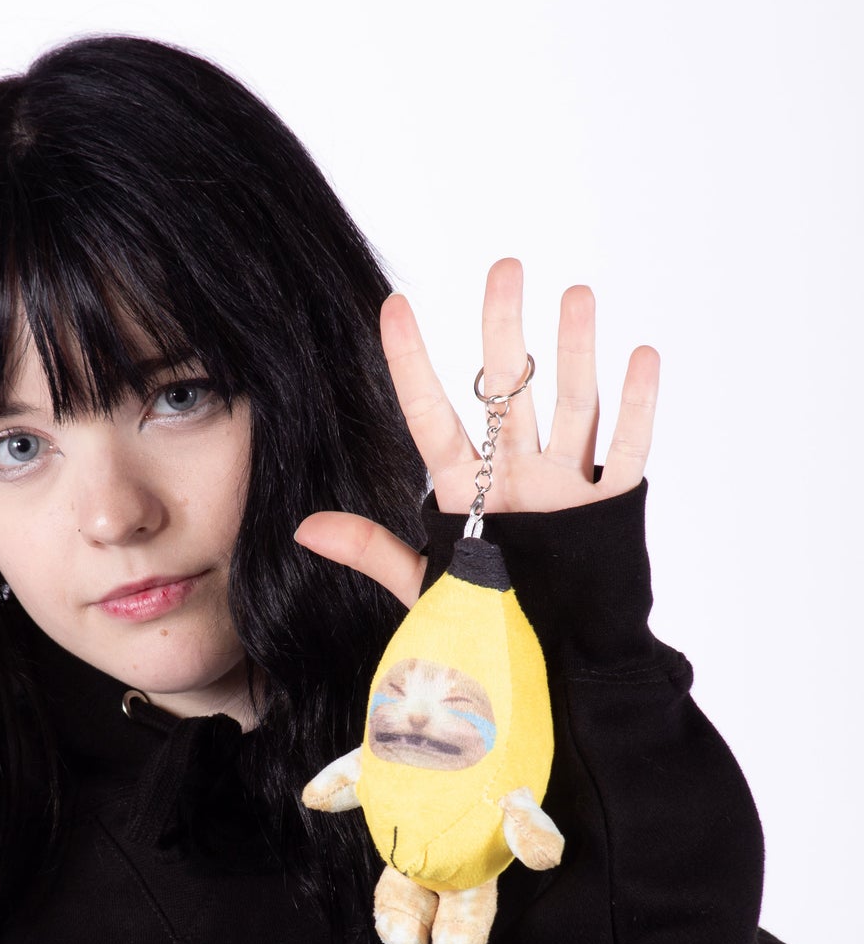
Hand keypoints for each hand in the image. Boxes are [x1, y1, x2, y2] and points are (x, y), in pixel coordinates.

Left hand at [294, 257, 659, 607]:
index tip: (393, 305)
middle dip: (506, 329)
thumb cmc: (487, 630)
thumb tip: (304, 527)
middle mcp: (515, 477)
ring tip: (576, 293)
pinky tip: (639, 355)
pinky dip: (637, 406)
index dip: (411, 362)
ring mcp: (566, 488)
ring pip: (571, 405)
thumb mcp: (425, 586)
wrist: (556, 675)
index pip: (431, 415)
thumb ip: (373, 550)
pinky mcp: (612, 510)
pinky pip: (628, 450)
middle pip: (509, 392)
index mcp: (464, 491)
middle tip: (505, 267)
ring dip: (576, 351)